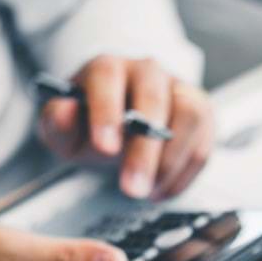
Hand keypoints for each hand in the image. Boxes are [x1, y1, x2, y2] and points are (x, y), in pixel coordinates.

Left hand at [39, 56, 213, 198]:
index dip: (107, 112)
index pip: (107, 78)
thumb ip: (58, 122)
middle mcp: (147, 72)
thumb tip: (65, 111)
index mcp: (107, 68)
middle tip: (132, 189)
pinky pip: (202, 144)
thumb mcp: (64, 131)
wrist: (121, 130)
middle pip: (154, 100)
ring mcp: (180, 90)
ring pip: (189, 117)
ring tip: (149, 192)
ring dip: (171, 162)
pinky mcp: (202, 114)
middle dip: (144, 150)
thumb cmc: (92, 129)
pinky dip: (183, 174)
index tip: (105, 148)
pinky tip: (161, 190)